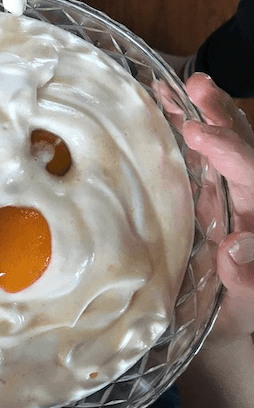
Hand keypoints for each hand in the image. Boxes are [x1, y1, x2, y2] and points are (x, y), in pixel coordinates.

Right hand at [182, 73, 253, 343]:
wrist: (228, 321)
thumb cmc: (240, 312)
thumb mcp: (248, 303)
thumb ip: (247, 279)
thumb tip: (235, 248)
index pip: (249, 176)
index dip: (229, 153)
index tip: (201, 135)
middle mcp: (244, 197)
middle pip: (240, 147)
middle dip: (219, 115)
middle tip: (199, 86)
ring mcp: (223, 193)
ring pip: (217, 144)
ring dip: (198, 113)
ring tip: (177, 86)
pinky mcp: (202, 194)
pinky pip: (194, 156)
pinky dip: (179, 129)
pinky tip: (163, 106)